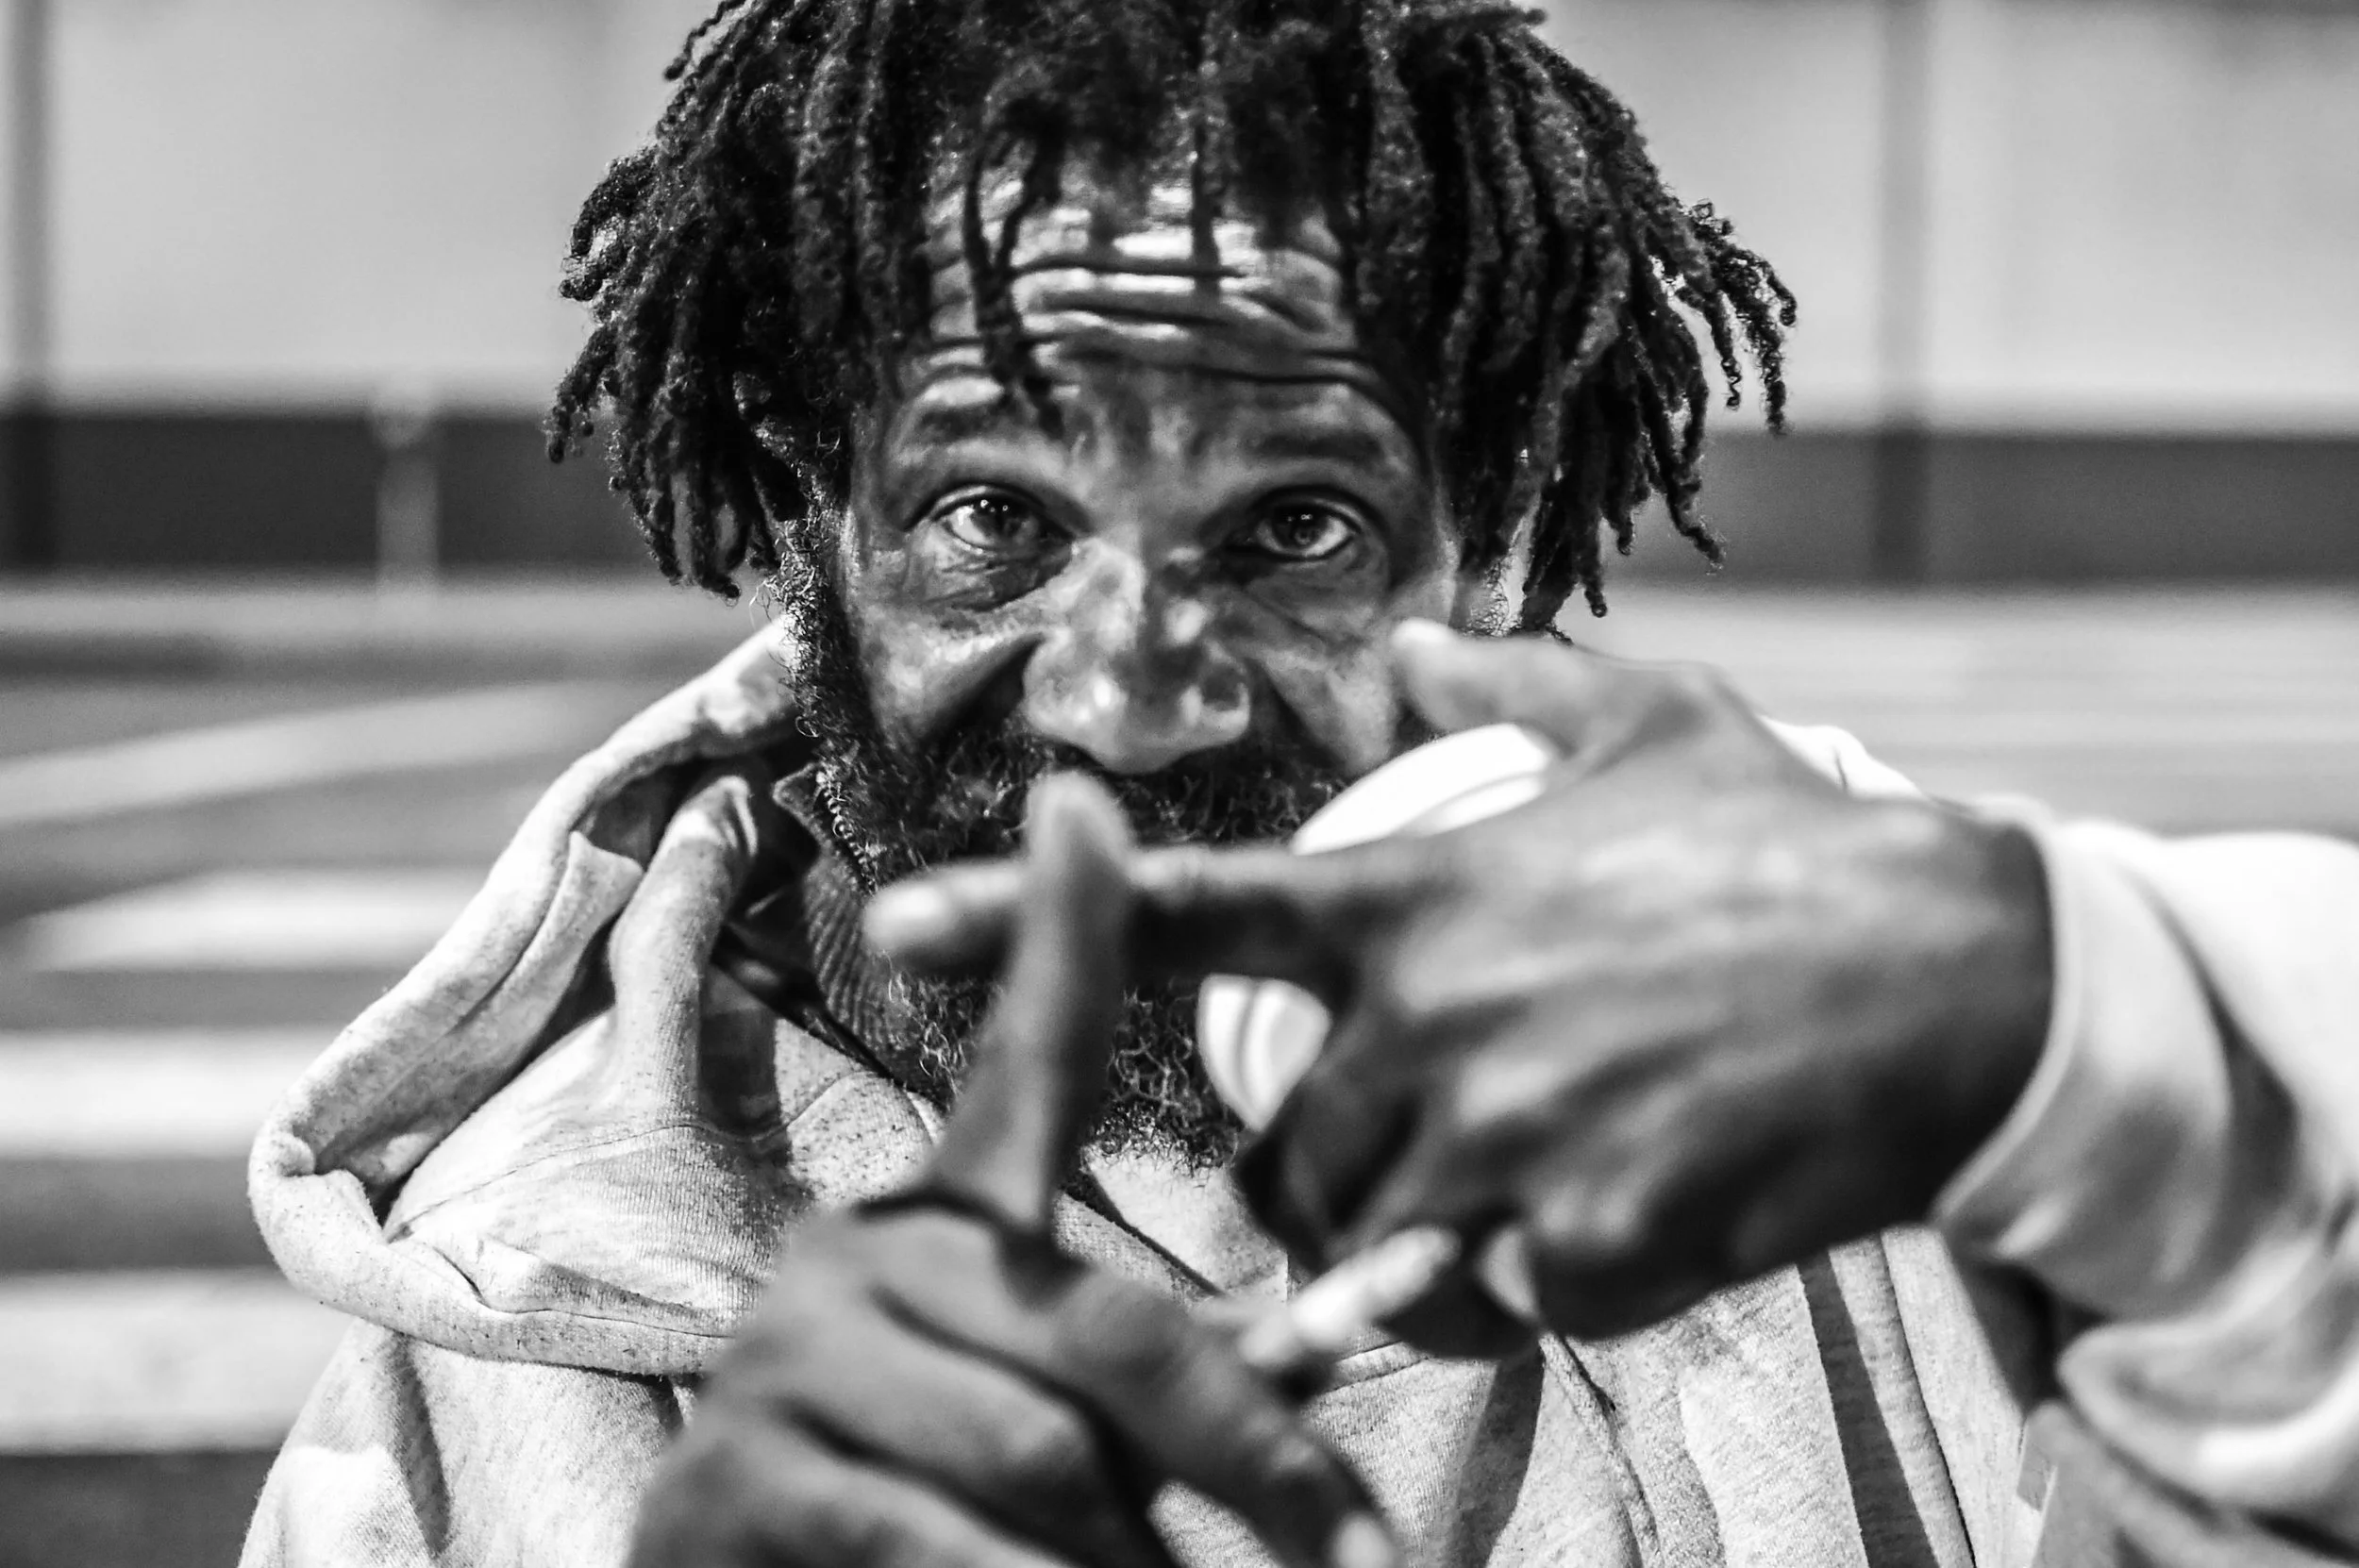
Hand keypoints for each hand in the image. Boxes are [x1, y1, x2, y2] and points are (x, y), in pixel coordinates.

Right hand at [629, 778, 1393, 1567]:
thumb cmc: (951, 1507)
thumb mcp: (1071, 1414)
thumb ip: (1181, 1367)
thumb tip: (1333, 1329)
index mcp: (952, 1219)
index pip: (1026, 1063)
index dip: (1063, 938)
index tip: (1083, 796)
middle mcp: (861, 1255)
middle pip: (1106, 1331)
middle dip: (1250, 1457)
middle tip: (1363, 1558)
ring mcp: (786, 1358)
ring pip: (1040, 1458)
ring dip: (1137, 1556)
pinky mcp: (732, 1480)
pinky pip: (931, 1544)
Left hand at [866, 625, 2052, 1351]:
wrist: (1963, 979)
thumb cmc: (1793, 845)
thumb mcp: (1653, 728)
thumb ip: (1514, 687)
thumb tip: (1419, 637)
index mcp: (1417, 897)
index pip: (1187, 915)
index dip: (1027, 917)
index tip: (895, 927)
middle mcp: (1431, 1018)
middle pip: (1280, 1157)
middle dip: (1325, 1170)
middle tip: (1430, 1138)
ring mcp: (1500, 1138)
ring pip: (1366, 1249)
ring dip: (1415, 1241)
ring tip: (1526, 1181)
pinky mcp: (1582, 1247)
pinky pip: (1484, 1311)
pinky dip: (1520, 1294)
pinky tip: (1607, 1228)